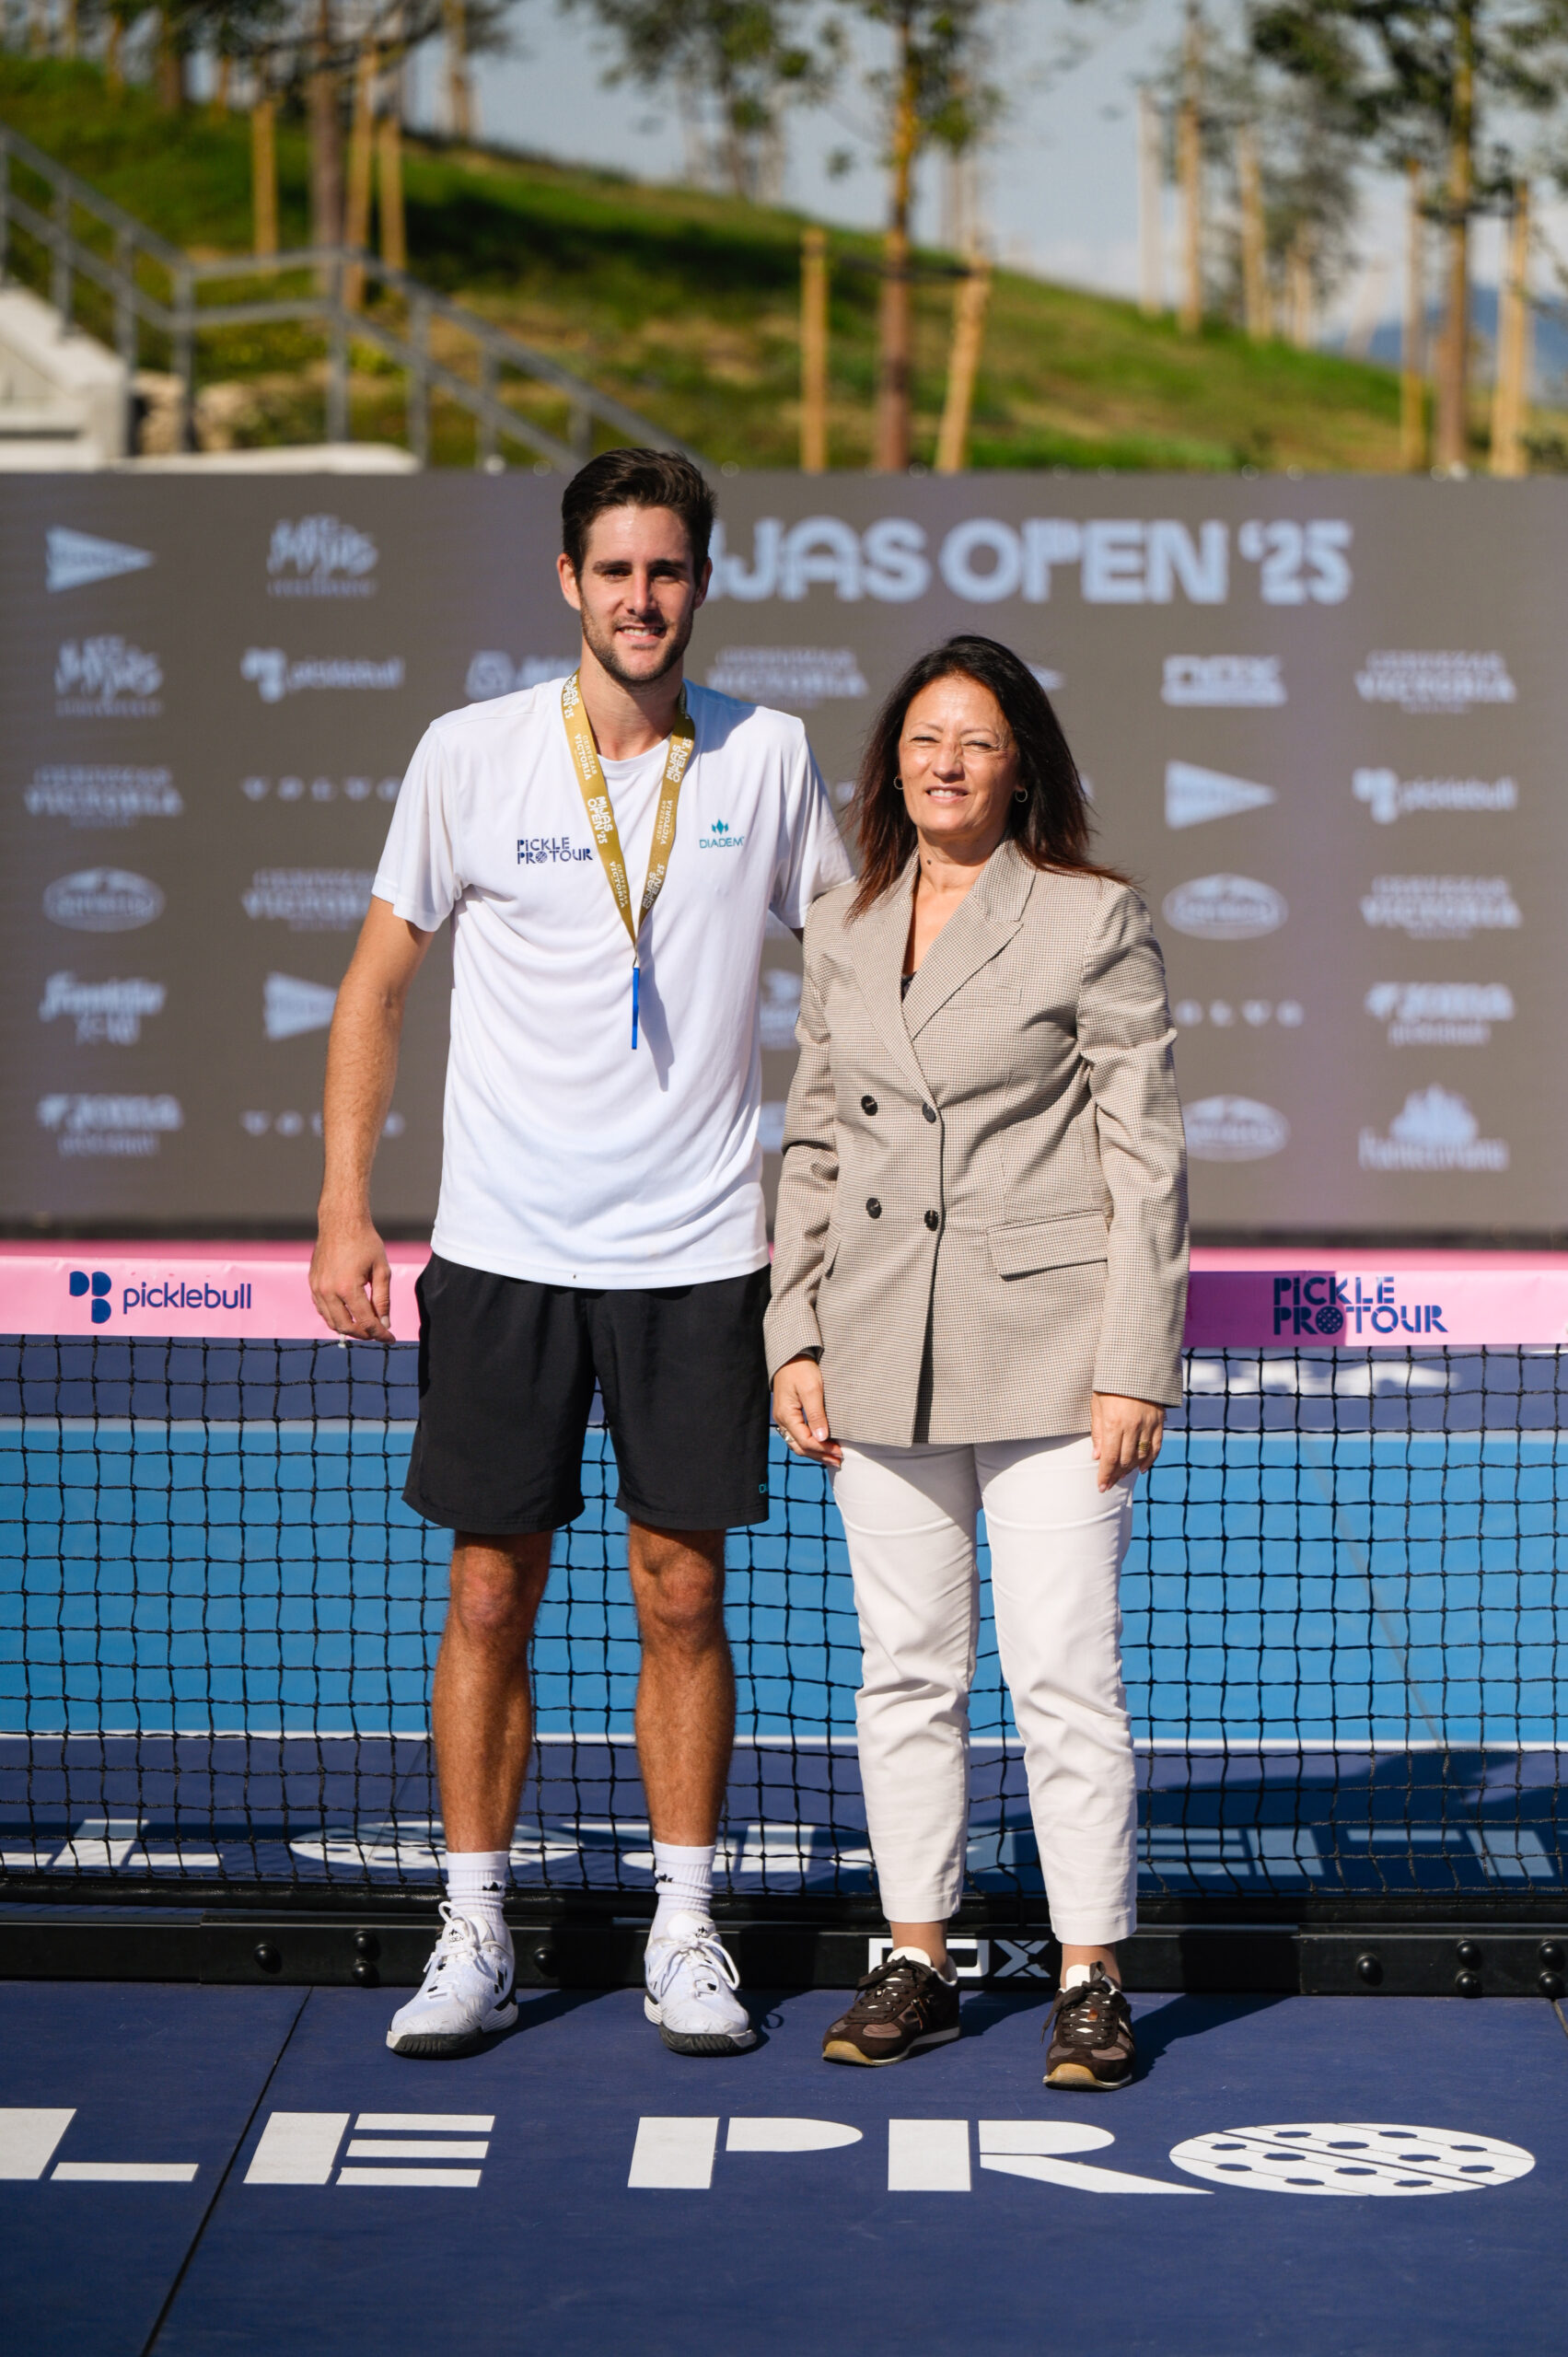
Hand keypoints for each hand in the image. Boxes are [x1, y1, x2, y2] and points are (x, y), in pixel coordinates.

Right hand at [310, 1212, 394, 1342]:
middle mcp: (328, 1291)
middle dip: (364, 1334)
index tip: (390, 1338)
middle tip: (378, 1332)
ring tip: (366, 1324)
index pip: (366, 1322)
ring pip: (331, 1321)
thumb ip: (382, 1299)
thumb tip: (384, 1323)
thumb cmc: (365, 1242)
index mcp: (348, 1288)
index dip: (380, 1334)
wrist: (341, 1221)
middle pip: (346, 1327)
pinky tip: (350, 1313)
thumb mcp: (382, 1270)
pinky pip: (322, 1309)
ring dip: (349, 1327)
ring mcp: (317, 1288)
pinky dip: (336, 1316)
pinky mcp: (312, 1284)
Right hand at [772, 1355, 841, 1468]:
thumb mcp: (812, 1389)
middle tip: (839, 1461)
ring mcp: (783, 1418)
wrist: (790, 1355)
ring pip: (797, 1443)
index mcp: (787, 1415)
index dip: (823, 1449)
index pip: (805, 1441)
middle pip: (800, 1447)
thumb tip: (821, 1438)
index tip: (840, 1452)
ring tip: (832, 1458)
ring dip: (815, 1452)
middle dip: (820, 1455)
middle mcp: (782, 1420)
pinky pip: (797, 1436)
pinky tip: (821, 1445)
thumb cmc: (802, 1369)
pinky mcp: (788, 1414)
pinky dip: (809, 1444)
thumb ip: (816, 1414)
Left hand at [1090, 1393, 1164, 1490]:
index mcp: (1114, 1423)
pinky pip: (1156, 1446)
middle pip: (1124, 1460)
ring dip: (1130, 1469)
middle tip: (1109, 1483)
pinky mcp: (1159, 1421)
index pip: (1109, 1458)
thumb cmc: (1110, 1384)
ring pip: (1140, 1456)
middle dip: (1116, 1475)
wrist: (1136, 1366)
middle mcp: (1132, 1427)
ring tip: (1121, 1476)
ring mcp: (1148, 1425)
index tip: (1101, 1487)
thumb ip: (1097, 1431)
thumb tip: (1097, 1456)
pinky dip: (1149, 1460)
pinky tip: (1142, 1468)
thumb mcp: (1097, 1404)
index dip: (1105, 1475)